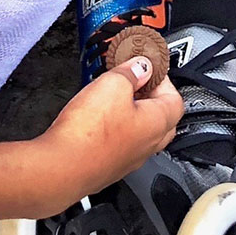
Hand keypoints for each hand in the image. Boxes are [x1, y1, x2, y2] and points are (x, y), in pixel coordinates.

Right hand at [43, 59, 182, 202]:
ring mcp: (128, 160)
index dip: (162, 78)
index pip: (175, 98)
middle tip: (135, 79)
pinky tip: (99, 118)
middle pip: (162, 118)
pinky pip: (122, 143)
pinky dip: (117, 128)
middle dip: (151, 96)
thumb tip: (142, 66)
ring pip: (141, 132)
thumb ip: (131, 71)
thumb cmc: (88, 133)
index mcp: (157, 124)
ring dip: (133, 112)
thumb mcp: (113, 84)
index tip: (147, 65)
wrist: (60, 168)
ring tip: (114, 95)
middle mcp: (147, 146)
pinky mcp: (108, 166)